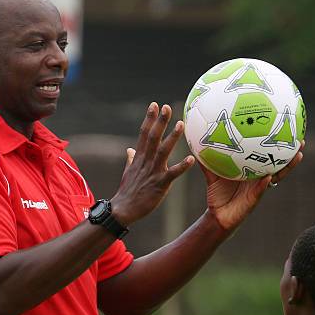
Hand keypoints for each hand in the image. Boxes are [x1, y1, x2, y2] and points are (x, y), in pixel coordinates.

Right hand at [111, 102, 194, 225]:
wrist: (123, 210)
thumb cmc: (127, 192)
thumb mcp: (128, 173)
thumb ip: (131, 159)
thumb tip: (129, 149)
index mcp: (139, 158)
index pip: (144, 134)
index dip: (150, 119)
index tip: (155, 105)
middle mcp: (146, 162)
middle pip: (153, 138)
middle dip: (160, 122)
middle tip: (167, 107)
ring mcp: (153, 172)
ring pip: (163, 151)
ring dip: (172, 138)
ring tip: (181, 124)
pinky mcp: (160, 185)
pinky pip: (172, 174)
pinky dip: (182, 166)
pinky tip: (192, 159)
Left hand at [202, 141, 304, 231]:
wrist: (217, 215)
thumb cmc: (217, 195)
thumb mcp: (212, 174)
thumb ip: (207, 160)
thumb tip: (197, 142)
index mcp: (252, 170)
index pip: (267, 156)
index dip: (276, 145)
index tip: (285, 130)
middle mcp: (259, 178)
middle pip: (279, 164)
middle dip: (291, 153)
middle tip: (300, 139)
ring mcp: (260, 188)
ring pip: (278, 176)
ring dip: (288, 166)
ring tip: (297, 154)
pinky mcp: (255, 198)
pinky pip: (262, 189)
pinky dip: (265, 183)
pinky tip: (269, 176)